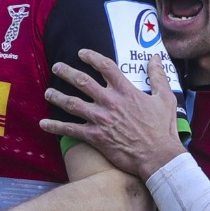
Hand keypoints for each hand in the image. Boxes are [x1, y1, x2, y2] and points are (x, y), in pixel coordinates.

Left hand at [41, 51, 183, 180]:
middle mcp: (110, 101)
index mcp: (126, 91)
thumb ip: (158, 76)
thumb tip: (155, 58)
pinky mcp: (95, 136)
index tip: (81, 54)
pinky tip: (44, 124)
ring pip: (72, 103)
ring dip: (57, 96)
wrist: (157, 156)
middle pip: (82, 81)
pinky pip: (71, 129)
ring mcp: (100, 119)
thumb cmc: (162, 129)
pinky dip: (56, 126)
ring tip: (48, 92)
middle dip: (67, 73)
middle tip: (57, 68)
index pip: (105, 67)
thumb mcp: (165, 98)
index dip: (92, 57)